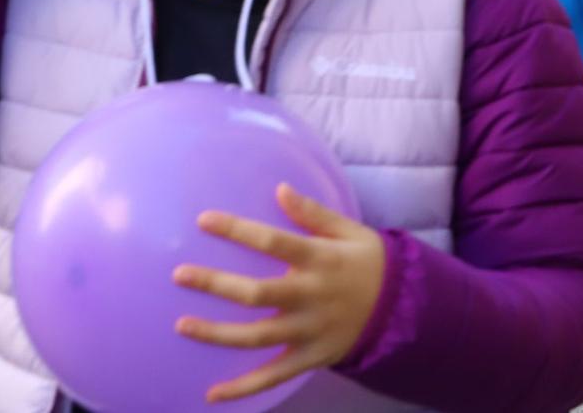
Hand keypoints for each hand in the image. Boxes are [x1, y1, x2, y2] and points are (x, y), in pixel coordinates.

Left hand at [172, 183, 385, 402]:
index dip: (238, 230)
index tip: (203, 220)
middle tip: (180, 274)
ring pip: (257, 337)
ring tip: (182, 325)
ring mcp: (309, 331)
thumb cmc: (368, 263)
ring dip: (217, 334)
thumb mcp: (351, 230)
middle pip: (257, 294)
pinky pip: (272, 376)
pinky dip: (243, 389)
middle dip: (216, 284)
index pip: (273, 242)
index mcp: (320, 259)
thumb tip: (280, 189)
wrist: (402, 310)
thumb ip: (314, 213)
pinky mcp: (310, 358)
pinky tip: (211, 394)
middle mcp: (311, 297)